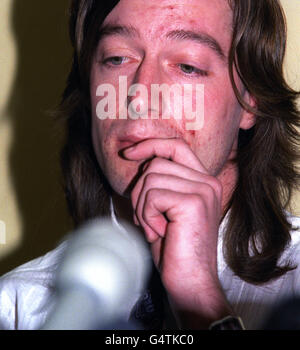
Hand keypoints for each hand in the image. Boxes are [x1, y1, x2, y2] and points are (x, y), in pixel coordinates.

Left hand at [123, 138, 231, 328]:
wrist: (191, 283)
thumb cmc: (175, 249)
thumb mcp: (165, 209)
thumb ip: (160, 182)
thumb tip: (139, 158)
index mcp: (203, 181)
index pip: (175, 146)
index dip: (150, 145)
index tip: (129, 154)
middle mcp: (207, 182)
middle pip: (156, 163)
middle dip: (140, 191)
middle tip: (148, 219)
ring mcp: (203, 191)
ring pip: (151, 178)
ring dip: (143, 206)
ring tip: (156, 228)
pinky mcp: (193, 203)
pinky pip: (152, 196)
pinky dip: (147, 216)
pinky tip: (159, 233)